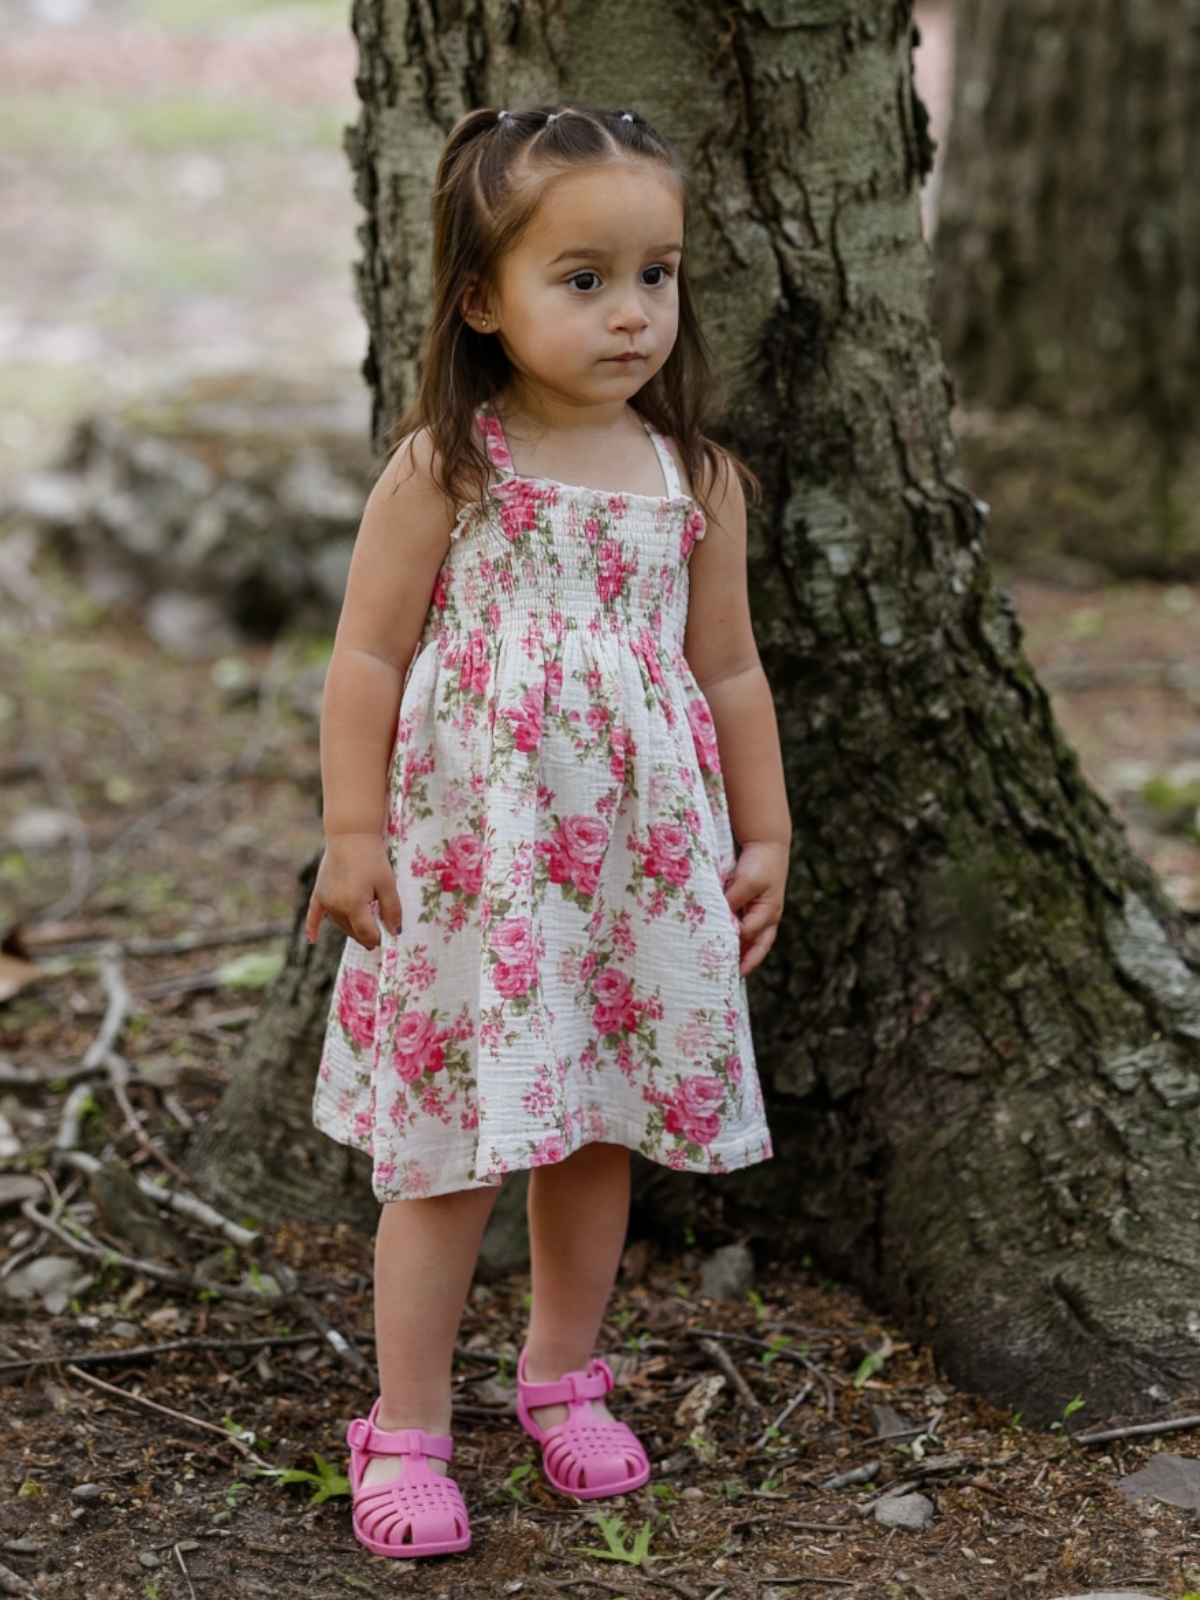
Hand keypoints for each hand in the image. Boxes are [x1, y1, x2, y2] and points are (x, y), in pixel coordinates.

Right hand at [305, 833, 402, 950]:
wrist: (351, 835)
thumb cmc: (372, 858)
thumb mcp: (388, 884)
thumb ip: (392, 910)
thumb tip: (395, 933)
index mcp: (354, 906)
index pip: (366, 933)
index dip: (378, 938)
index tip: (388, 937)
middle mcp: (336, 906)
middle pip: (352, 931)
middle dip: (365, 936)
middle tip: (377, 939)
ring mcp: (326, 899)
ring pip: (339, 923)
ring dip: (350, 929)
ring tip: (362, 932)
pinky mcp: (319, 892)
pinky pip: (314, 914)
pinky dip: (313, 927)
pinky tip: (312, 940)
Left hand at [724, 839, 788, 976]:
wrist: (768, 845)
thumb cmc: (760, 863)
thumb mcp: (746, 882)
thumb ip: (732, 900)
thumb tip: (717, 919)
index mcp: (769, 913)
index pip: (747, 934)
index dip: (732, 944)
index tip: (714, 954)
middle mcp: (768, 918)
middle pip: (757, 948)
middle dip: (744, 963)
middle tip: (727, 978)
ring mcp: (764, 915)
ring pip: (753, 942)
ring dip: (741, 954)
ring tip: (725, 968)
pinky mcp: (756, 909)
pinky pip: (748, 931)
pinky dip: (739, 940)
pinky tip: (726, 945)